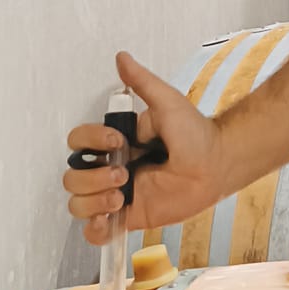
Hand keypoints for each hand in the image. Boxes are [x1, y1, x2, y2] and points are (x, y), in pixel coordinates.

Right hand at [64, 50, 228, 246]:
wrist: (216, 164)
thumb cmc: (195, 133)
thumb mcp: (167, 102)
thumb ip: (142, 82)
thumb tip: (122, 57)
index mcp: (114, 142)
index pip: (79, 143)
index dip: (91, 142)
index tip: (120, 140)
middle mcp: (111, 168)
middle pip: (72, 178)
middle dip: (93, 177)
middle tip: (125, 174)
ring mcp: (118, 194)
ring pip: (78, 204)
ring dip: (93, 201)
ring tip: (122, 195)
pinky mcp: (129, 216)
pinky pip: (96, 231)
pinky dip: (95, 228)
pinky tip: (111, 217)